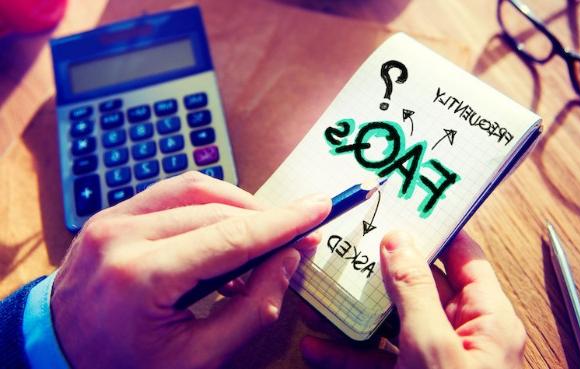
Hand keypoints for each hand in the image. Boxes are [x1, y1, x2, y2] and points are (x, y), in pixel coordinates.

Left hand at [51, 172, 330, 368]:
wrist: (58, 355)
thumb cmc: (125, 366)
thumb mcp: (198, 358)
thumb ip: (252, 309)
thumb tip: (287, 260)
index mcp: (141, 277)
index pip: (231, 237)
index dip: (283, 222)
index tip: (319, 208)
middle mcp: (122, 236)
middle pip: (216, 209)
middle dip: (266, 218)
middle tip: (300, 235)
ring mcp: (110, 219)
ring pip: (196, 189)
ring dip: (240, 206)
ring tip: (264, 236)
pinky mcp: (110, 214)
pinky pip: (172, 193)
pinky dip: (208, 205)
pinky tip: (225, 232)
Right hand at [300, 231, 525, 368]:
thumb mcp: (432, 346)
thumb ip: (414, 291)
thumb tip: (399, 241)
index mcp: (488, 318)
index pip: (464, 257)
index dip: (435, 230)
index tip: (401, 208)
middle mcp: (465, 335)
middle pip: (420, 288)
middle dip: (380, 273)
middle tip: (349, 248)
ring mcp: (436, 362)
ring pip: (393, 325)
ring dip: (356, 315)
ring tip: (321, 296)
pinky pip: (380, 361)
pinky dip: (350, 355)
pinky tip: (318, 349)